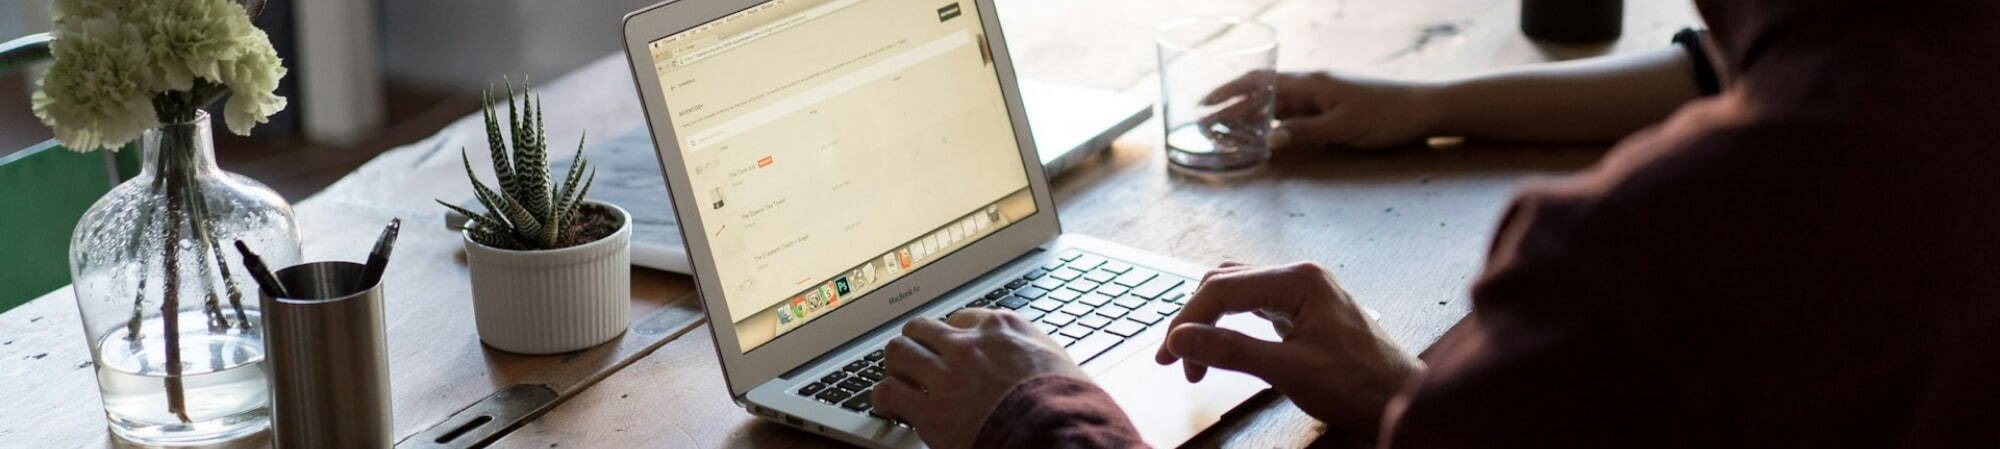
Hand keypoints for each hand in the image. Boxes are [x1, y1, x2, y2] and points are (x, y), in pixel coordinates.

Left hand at [872, 308, 1088, 448]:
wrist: (1057, 432)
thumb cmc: (1069, 403)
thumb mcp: (1060, 362)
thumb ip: (1036, 354)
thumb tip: (1037, 361)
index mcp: (1002, 328)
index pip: (962, 318)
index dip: (955, 336)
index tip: (954, 349)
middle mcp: (968, 344)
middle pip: (922, 328)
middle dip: (918, 344)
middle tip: (920, 362)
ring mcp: (945, 375)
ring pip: (898, 352)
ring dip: (897, 366)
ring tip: (901, 379)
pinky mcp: (929, 410)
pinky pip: (887, 393)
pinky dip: (885, 399)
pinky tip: (892, 407)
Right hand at [1154, 262, 1422, 437]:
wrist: (1402, 401)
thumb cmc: (1360, 386)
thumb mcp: (1288, 371)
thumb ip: (1231, 351)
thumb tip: (1181, 339)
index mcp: (1299, 280)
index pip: (1222, 289)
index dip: (1187, 321)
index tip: (1169, 356)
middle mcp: (1300, 276)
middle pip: (1225, 284)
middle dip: (1194, 321)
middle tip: (1174, 360)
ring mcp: (1303, 291)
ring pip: (1237, 292)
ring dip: (1210, 321)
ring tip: (1193, 357)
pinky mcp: (1305, 309)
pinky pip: (1255, 305)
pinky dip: (1231, 324)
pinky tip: (1223, 345)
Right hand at [1203, 71, 1442, 149]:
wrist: (1425, 109)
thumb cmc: (1386, 116)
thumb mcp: (1343, 128)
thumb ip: (1304, 132)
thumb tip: (1268, 140)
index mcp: (1311, 83)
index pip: (1260, 83)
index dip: (1229, 92)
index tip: (1204, 104)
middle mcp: (1312, 86)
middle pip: (1263, 94)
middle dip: (1232, 107)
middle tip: (1206, 125)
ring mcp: (1322, 97)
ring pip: (1277, 105)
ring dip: (1251, 117)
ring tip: (1226, 132)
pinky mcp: (1332, 109)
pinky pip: (1294, 114)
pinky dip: (1274, 124)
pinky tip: (1265, 136)